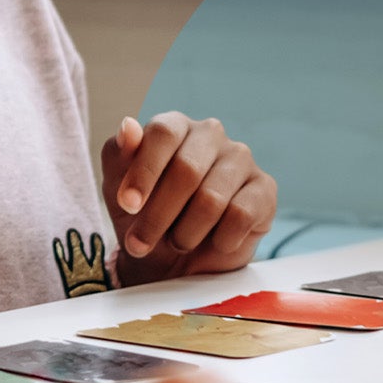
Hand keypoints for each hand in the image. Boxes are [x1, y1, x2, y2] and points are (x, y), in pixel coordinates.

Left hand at [101, 111, 276, 285]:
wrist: (174, 257)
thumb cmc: (143, 212)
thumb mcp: (118, 187)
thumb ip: (118, 156)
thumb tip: (128, 125)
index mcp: (174, 124)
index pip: (163, 133)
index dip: (143, 172)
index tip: (127, 205)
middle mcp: (211, 134)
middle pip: (187, 170)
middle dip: (158, 215)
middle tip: (141, 242)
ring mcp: (241, 159)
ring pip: (212, 199)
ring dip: (185, 232)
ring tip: (177, 241)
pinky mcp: (264, 188)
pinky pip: (241, 215)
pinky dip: (219, 239)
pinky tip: (212, 241)